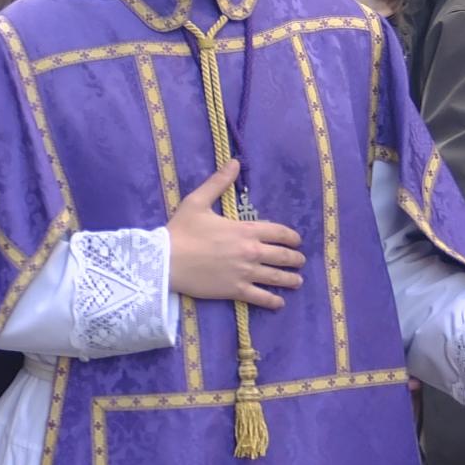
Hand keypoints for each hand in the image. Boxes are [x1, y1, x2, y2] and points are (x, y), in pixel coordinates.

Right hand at [165, 163, 301, 308]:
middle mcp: (251, 252)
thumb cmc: (180, 231)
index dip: (291, 237)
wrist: (165, 261)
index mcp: (245, 230)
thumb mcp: (197, 201)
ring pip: (276, 277)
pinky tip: (279, 303)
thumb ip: (218, 183)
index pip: (279, 233)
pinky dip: (273, 301)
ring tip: (297, 281)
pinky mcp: (235, 290)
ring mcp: (245, 273)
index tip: (296, 241)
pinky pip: (260, 297)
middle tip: (299, 261)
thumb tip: (234, 162)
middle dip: (295, 259)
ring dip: (290, 279)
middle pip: (282, 256)